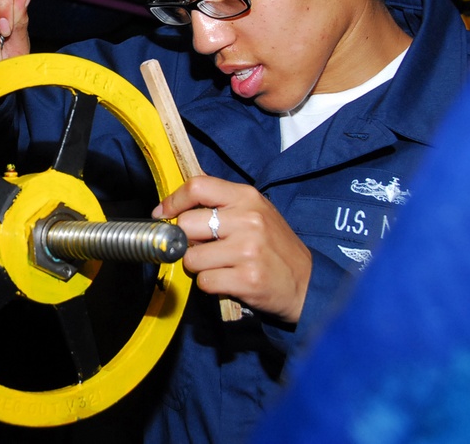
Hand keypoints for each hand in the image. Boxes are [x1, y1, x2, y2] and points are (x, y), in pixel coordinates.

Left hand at [153, 176, 311, 322]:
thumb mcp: (255, 212)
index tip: (162, 214)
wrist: (307, 283)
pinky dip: (210, 284)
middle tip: (202, 248)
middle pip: (187, 225)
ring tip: (220, 266)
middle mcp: (248, 220)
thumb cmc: (274, 247)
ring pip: (191, 257)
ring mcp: (248, 250)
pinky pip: (204, 281)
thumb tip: (177, 205)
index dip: (173, 201)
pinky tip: (229, 280)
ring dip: (199, 266)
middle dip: (186, 241)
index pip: (198, 186)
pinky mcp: (247, 278)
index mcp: (247, 197)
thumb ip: (221, 204)